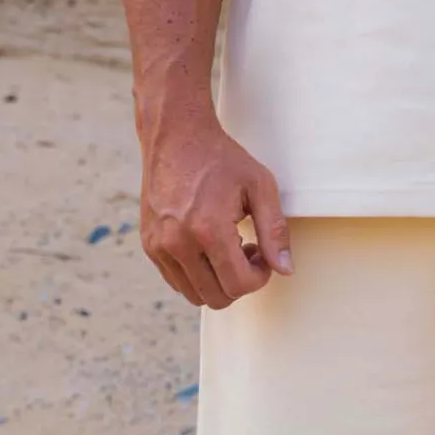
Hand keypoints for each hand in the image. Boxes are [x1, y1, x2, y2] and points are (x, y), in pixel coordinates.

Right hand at [138, 115, 293, 308]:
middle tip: (248, 250)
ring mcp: (159, 246)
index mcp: (208, 229)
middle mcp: (178, 243)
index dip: (259, 278)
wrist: (177, 137)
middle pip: (216, 297)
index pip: (238, 284)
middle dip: (239, 281)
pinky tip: (208, 245)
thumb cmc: (220, 158)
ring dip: (218, 280)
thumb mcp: (259, 186)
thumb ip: (275, 231)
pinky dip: (197, 274)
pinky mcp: (149, 245)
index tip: (262, 256)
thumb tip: (285, 269)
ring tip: (228, 247)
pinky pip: (177, 281)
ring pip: (195, 294)